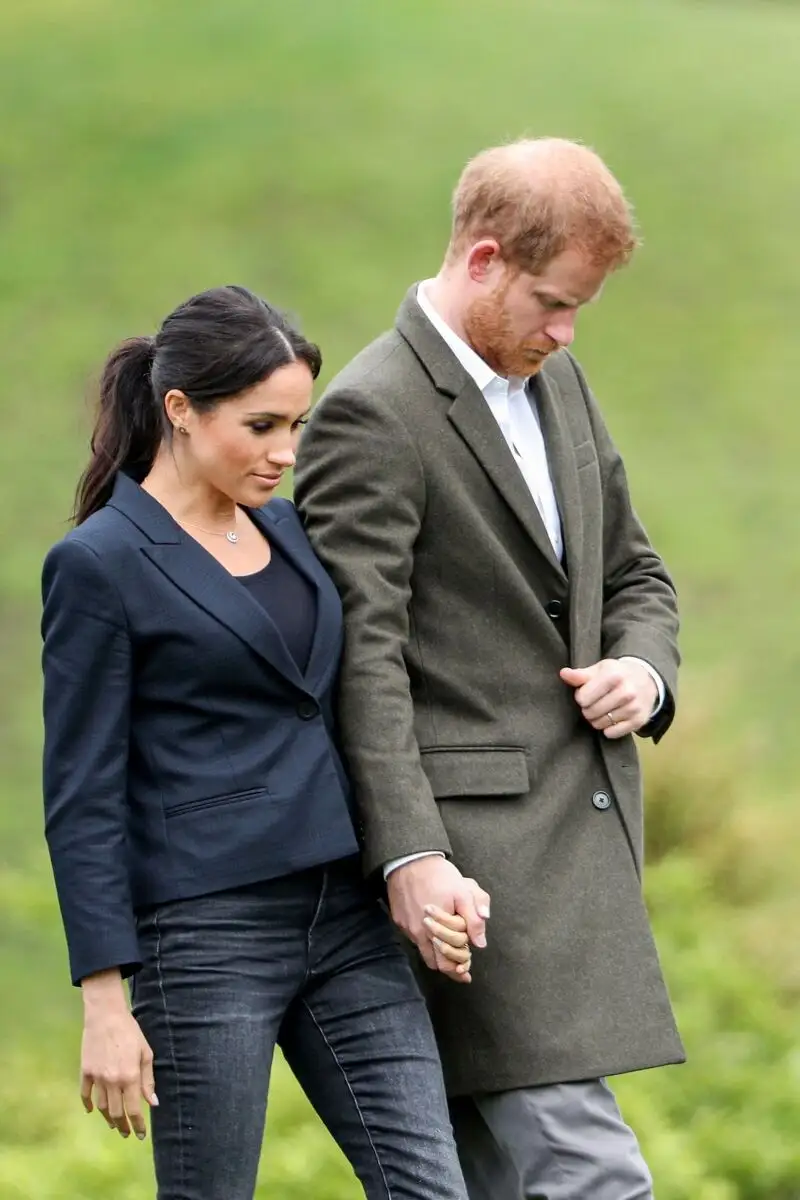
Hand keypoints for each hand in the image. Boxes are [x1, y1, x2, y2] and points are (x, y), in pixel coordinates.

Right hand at [80, 970, 157, 1139]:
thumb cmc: (130, 1032)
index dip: (137, 1125)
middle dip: (123, 1126)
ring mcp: (97, 1077)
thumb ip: (148, 1080)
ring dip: (108, 1118)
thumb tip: (153, 1103)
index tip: (140, 1135)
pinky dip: (88, 1104)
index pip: (134, 1109)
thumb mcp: (146, 1053)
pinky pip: (85, 1094)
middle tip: (127, 1134)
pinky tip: (92, 1111)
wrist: (106, 1015)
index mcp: (130, 1077)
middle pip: (116, 1113)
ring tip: (114, 1124)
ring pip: (101, 1106)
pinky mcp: (85, 1071)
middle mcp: (112, 1081)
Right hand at [386, 857, 489, 981]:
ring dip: (436, 953)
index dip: (458, 971)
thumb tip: (480, 943)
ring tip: (448, 947)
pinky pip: (414, 938)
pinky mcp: (399, 920)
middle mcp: (419, 934)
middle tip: (460, 965)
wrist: (410, 859)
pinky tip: (434, 930)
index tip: (466, 973)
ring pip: (423, 951)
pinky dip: (425, 940)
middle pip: (434, 963)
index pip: (446, 964)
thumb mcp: (464, 893)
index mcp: (437, 931)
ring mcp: (407, 928)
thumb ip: (474, 919)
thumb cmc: (439, 876)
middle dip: (448, 966)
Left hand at [560, 659, 656, 737]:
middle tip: (595, 702)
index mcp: (613, 676)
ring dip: (597, 719)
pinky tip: (612, 717)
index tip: (587, 692)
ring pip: (599, 724)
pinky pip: (611, 733)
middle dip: (588, 708)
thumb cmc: (617, 674)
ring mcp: (633, 708)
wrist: (647, 680)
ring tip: (603, 709)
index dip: (581, 696)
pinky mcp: (638, 721)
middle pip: (590, 712)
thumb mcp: (600, 669)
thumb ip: (580, 675)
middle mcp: (626, 692)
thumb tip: (563, 674)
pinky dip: (608, 728)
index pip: (582, 698)